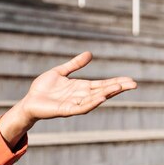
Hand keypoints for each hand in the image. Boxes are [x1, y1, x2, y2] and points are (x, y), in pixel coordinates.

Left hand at [0, 51, 136, 147]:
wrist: (29, 101)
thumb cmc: (43, 88)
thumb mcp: (60, 72)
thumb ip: (74, 64)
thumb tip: (90, 54)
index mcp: (81, 87)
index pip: (102, 84)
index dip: (115, 82)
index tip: (130, 80)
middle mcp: (81, 96)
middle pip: (103, 91)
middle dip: (117, 88)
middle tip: (134, 84)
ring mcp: (75, 104)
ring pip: (95, 99)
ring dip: (107, 93)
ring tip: (120, 88)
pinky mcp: (66, 110)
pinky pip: (81, 107)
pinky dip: (92, 103)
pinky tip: (101, 97)